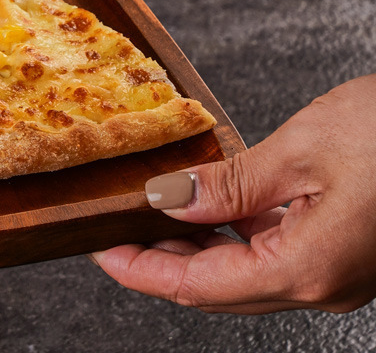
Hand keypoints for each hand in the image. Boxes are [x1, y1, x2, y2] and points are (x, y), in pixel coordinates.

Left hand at [91, 75, 375, 313]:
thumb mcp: (298, 151)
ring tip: (152, 213)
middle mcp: (319, 285)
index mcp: (305, 270)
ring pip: (240, 276)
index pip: (197, 287)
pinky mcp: (339, 253)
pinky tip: (210, 207)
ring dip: (193, 250)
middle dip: (159, 261)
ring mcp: (333, 275)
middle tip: (117, 226)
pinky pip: (268, 256)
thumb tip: (167, 200)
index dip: (140, 270)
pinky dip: (230, 236)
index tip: (100, 248)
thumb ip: (228, 185)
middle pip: (215, 289)